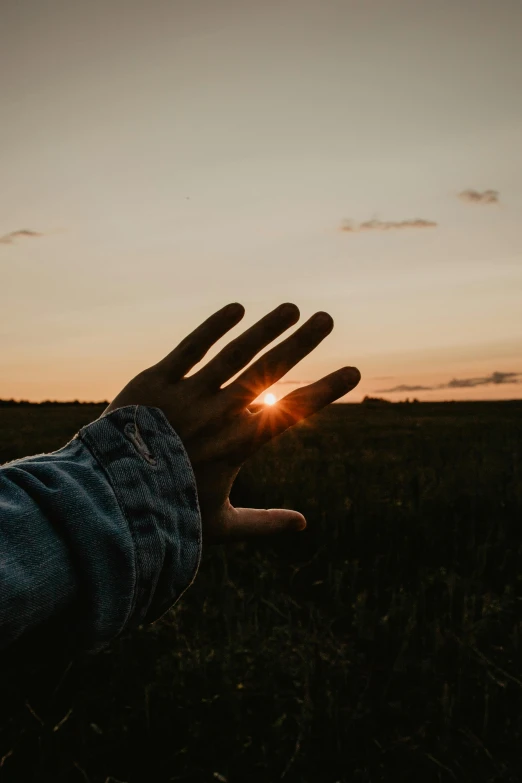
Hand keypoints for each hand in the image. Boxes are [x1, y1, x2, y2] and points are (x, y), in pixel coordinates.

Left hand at [103, 303, 359, 544]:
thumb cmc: (169, 515)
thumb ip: (264, 524)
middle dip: (301, 344)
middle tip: (327, 319)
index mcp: (239, 444)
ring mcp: (189, 395)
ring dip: (266, 329)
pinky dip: (213, 328)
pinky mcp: (156, 382)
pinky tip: (237, 308)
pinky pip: (189, 349)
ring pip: (234, 354)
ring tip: (292, 308)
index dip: (324, 391)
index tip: (353, 371)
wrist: (113, 499)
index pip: (292, 413)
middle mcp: (220, 414)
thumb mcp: (221, 526)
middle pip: (269, 372)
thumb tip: (303, 524)